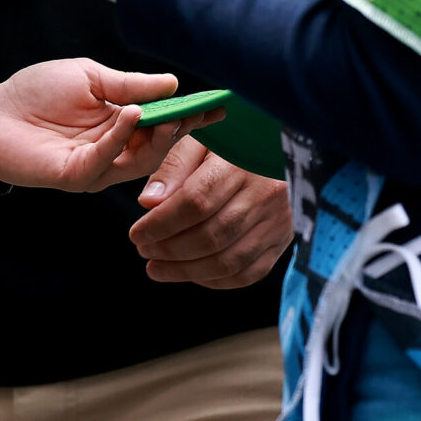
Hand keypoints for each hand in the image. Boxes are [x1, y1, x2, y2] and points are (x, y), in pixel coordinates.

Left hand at [0, 59, 216, 192]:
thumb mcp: (88, 77)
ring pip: (139, 160)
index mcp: (119, 125)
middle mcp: (113, 150)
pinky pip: (105, 159)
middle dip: (182, 129)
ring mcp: (96, 167)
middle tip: (202, 112)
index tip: (218, 103)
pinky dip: (120, 136)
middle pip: (159, 147)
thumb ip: (128, 84)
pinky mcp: (75, 175)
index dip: (190, 115)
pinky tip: (131, 115)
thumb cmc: (33, 93)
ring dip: (156, 135)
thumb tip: (171, 83)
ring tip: (169, 113)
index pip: (163, 123)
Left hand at [128, 138, 292, 286]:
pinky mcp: (284, 240)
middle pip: (211, 236)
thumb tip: (147, 203)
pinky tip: (190, 274)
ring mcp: (279, 221)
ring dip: (187, 271)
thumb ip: (173, 167)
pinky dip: (215, 280)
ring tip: (157, 268)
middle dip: (170, 250)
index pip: (196, 202)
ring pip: (229, 261)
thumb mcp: (201, 139)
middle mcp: (266, 195)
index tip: (136, 234)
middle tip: (143, 251)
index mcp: (241, 164)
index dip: (162, 224)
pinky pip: (249, 273)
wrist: (280, 147)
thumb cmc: (233, 140)